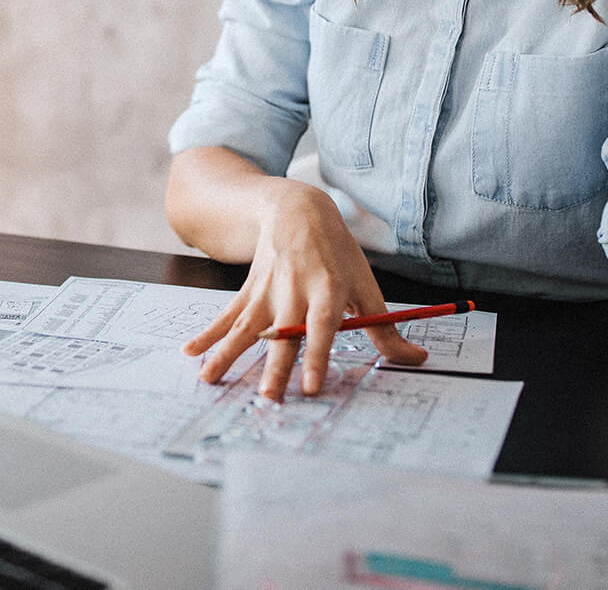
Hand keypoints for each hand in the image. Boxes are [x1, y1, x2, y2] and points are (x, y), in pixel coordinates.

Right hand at [181, 178, 426, 399]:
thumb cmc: (338, 253)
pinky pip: (227, 317)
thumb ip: (386, 329)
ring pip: (246, 327)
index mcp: (327, 288)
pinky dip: (208, 335)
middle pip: (283, 334)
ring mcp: (266, 291)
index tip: (312, 386)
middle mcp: (294, 291)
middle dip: (273, 366)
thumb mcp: (366, 284)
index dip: (317, 356)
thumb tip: (416, 361)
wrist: (297, 210)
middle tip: (268, 397)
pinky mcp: (249, 292)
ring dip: (227, 354)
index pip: (322, 327)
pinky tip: (191, 353)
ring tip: (210, 380)